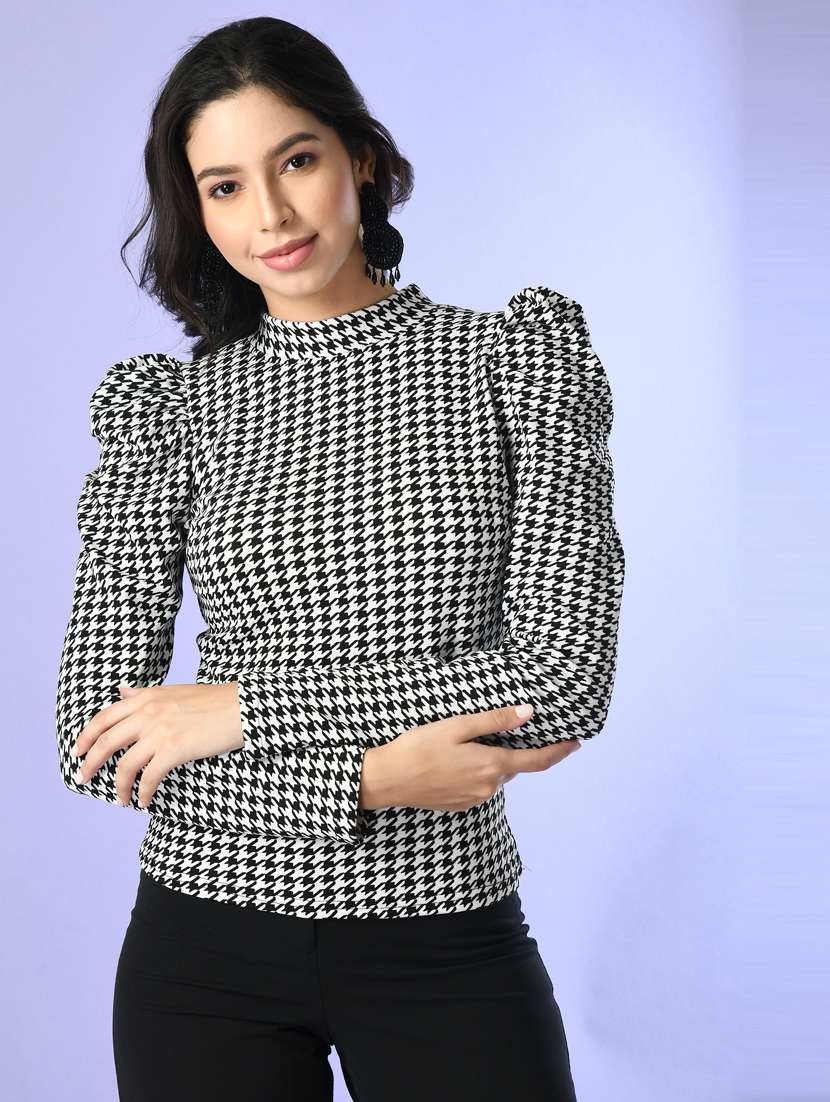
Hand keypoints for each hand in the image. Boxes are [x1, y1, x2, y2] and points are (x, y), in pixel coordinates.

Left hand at [70, 683, 242, 807]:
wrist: (243, 707)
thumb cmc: (213, 701)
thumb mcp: (173, 691)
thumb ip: (144, 694)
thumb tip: (121, 692)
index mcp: (146, 697)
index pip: (103, 717)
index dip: (86, 737)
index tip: (78, 752)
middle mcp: (148, 712)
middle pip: (106, 742)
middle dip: (90, 764)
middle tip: (84, 779)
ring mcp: (160, 731)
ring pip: (124, 765)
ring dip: (118, 787)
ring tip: (120, 799)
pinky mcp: (175, 749)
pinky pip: (149, 777)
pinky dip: (142, 793)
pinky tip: (144, 801)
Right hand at [360, 704, 581, 812]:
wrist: (386, 780)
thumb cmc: (419, 747)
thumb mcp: (457, 726)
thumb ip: (495, 721)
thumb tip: (528, 713)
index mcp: (492, 767)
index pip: (537, 761)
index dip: (559, 752)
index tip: (576, 743)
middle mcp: (488, 788)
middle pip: (512, 766)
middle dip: (512, 750)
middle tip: (498, 731)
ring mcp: (473, 799)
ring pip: (494, 776)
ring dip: (490, 760)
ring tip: (466, 744)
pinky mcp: (459, 805)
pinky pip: (478, 785)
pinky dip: (475, 772)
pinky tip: (453, 760)